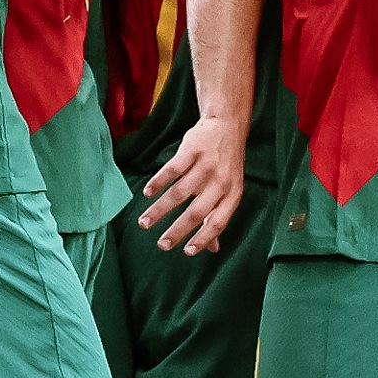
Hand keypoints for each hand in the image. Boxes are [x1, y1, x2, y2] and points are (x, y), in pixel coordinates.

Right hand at [138, 112, 247, 254]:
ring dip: (159, 210)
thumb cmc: (225, 164)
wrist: (227, 125)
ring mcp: (206, 165)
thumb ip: (218, 217)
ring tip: (144, 223)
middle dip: (177, 231)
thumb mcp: (229, 189)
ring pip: (179, 193)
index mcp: (233, 194)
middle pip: (197, 212)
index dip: (203, 239)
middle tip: (162, 245)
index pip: (219, 222)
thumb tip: (214, 249)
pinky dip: (158, 183)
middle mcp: (221, 181)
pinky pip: (171, 170)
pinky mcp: (192, 150)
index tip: (186, 252)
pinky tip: (148, 194)